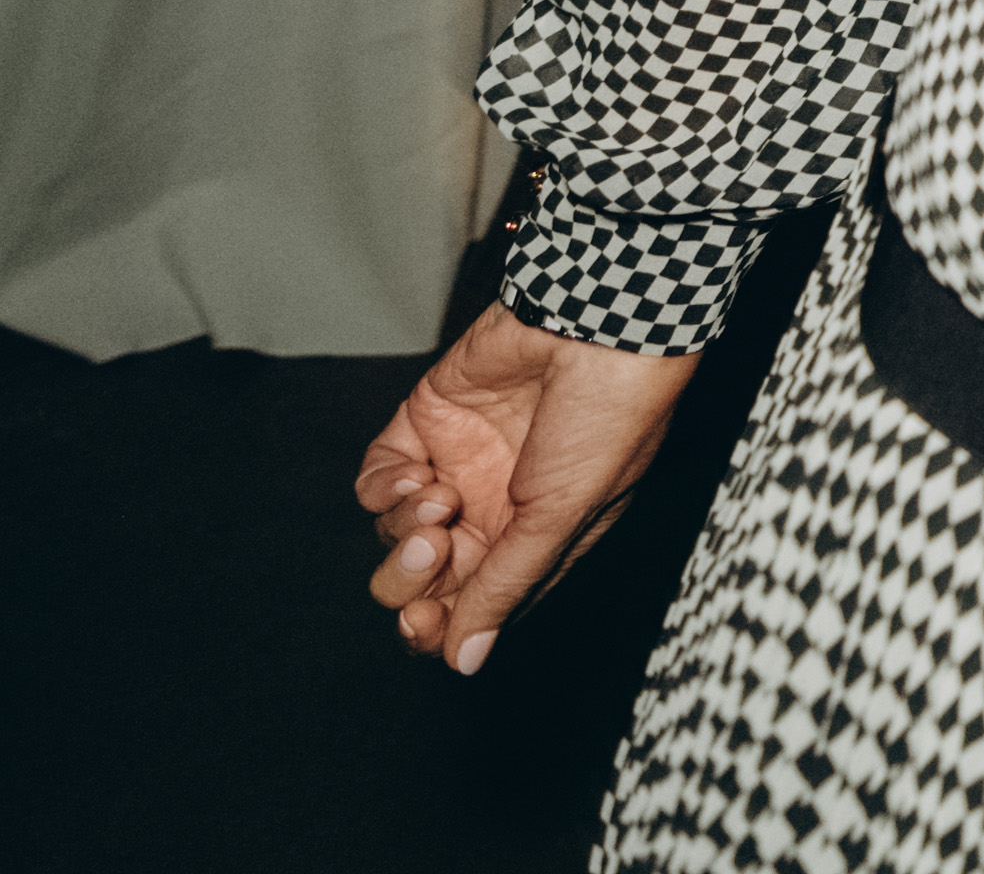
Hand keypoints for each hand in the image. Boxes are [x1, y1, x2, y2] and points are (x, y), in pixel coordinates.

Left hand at [353, 305, 697, 668]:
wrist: (597, 322)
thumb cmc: (607, 420)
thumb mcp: (561, 516)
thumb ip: (504, 586)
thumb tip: (465, 661)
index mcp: (537, 540)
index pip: (469, 607)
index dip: (439, 626)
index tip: (428, 622)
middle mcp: (495, 509)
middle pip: (420, 580)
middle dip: (414, 578)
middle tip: (437, 546)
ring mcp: (460, 466)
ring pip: (392, 532)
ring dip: (404, 526)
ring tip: (438, 496)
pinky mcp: (426, 424)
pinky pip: (375, 479)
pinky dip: (384, 487)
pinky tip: (417, 474)